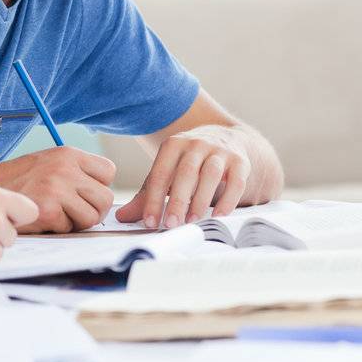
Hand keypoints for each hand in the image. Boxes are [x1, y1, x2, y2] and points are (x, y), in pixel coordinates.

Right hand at [0, 148, 115, 232]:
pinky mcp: (48, 211)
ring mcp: (57, 190)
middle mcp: (64, 169)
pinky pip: (70, 228)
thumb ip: (75, 172)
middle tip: (73, 211)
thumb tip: (103, 195)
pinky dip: (58, 228)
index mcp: (67, 153)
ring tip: (57, 214)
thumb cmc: (18, 180)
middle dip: (93, 209)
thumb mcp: (48, 163)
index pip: (108, 171)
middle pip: (105, 197)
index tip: (83, 192)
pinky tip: (42, 218)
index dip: (98, 186)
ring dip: (77, 222)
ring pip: (92, 217)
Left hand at [115, 124, 249, 227]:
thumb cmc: (190, 161)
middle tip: (171, 224)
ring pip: (210, 175)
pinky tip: (218, 216)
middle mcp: (196, 144)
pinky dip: (228, 200)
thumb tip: (122, 216)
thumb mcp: (168, 170)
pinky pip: (236, 181)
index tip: (150, 221)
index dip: (153, 199)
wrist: (227, 138)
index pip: (160, 173)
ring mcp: (219, 151)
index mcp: (173, 145)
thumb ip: (148, 193)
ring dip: (200, 199)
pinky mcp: (240, 161)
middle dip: (177, 200)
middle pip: (185, 173)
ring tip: (192, 221)